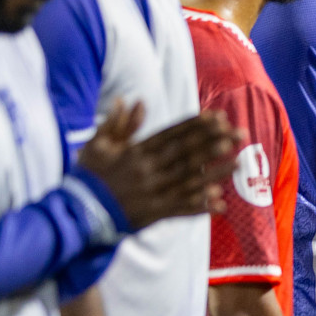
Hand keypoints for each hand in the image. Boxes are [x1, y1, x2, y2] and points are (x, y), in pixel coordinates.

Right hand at [79, 104, 241, 230]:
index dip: (196, 126)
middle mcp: (148, 171)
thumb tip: (132, 100)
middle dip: (215, 143)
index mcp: (136, 153)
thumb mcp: (97, 146)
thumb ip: (116, 124)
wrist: (76, 212)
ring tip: (238, 163)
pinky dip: (200, 206)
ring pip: (189, 180)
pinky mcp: (154, 214)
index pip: (172, 136)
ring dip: (215, 172)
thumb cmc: (88, 176)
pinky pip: (181, 209)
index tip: (218, 118)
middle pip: (187, 154)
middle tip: (239, 135)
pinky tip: (220, 201)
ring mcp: (153, 193)